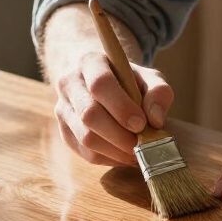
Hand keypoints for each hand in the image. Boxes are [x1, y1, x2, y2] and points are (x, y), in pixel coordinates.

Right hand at [54, 53, 174, 166]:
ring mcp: (63, 109)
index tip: (141, 123)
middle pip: (89, 114)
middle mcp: (69, 84)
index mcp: (90, 62)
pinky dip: (109, 158)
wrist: (101, 82)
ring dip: (116, 150)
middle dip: (119, 135)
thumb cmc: (128, 80)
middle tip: (142, 144)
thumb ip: (158, 92)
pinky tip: (125, 155)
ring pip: (85, 138)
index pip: (100, 84)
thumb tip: (155, 120)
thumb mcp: (148, 77)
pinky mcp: (64, 132)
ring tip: (137, 152)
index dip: (121, 107)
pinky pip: (85, 153)